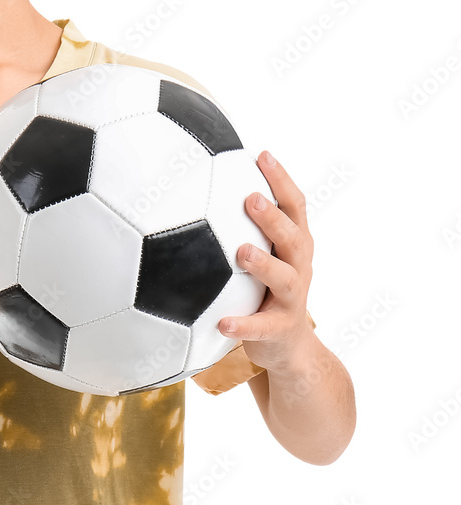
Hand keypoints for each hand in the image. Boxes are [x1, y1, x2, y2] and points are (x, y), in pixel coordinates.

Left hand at [219, 151, 315, 372]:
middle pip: (292, 237)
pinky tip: (222, 322)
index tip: (263, 155)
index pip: (295, 206)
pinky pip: (261, 327)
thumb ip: (243, 224)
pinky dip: (243, 324)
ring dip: (263, 264)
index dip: (282, 180)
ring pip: (284, 278)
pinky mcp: (279, 330)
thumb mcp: (265, 253)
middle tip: (250, 199)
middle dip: (272, 218)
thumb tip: (205, 179)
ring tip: (242, 252)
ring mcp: (292, 299)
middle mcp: (299, 267)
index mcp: (295, 244)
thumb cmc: (267, 288)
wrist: (290, 349)